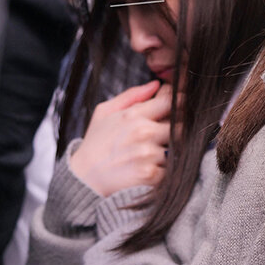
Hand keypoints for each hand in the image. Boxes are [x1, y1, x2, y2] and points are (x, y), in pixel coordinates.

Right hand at [70, 80, 179, 196]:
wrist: (83, 179)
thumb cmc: (96, 144)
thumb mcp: (105, 112)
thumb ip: (132, 95)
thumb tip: (157, 84)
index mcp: (134, 115)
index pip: (172, 102)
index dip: (178, 105)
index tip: (175, 111)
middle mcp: (144, 132)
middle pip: (181, 126)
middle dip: (175, 130)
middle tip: (162, 137)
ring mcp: (148, 154)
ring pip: (177, 148)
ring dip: (170, 152)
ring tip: (150, 156)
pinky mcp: (150, 175)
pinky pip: (171, 169)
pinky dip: (164, 171)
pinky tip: (148, 169)